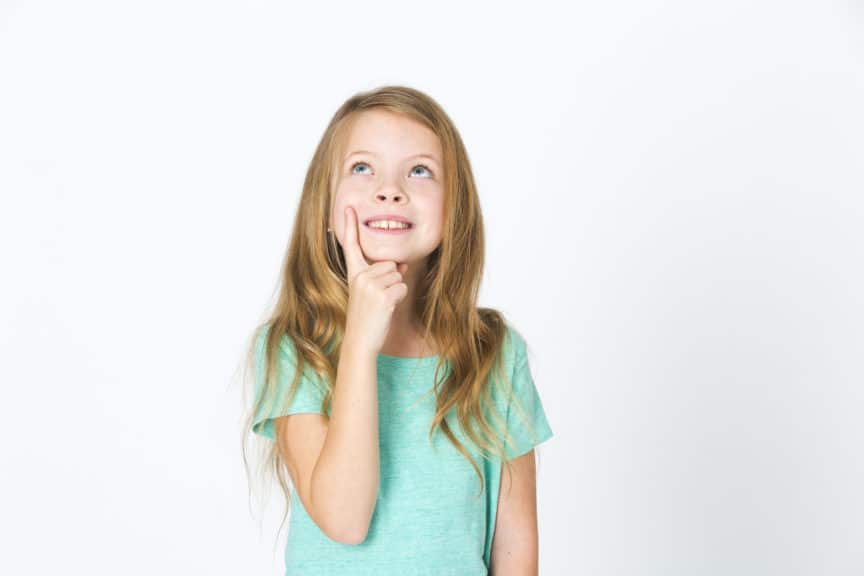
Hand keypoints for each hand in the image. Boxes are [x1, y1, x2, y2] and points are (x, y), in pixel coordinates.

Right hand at [341, 206, 408, 354]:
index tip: (349, 207)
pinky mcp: (382, 295)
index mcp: (354, 274)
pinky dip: (399, 298)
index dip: (350, 226)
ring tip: (381, 305)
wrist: (360, 341)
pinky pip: (402, 288)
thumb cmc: (366, 317)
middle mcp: (360, 276)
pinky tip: (386, 309)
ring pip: (398, 276)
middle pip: (390, 264)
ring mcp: (370, 285)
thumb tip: (403, 266)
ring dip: (396, 290)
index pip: (352, 246)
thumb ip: (383, 276)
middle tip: (378, 299)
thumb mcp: (371, 294)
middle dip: (392, 280)